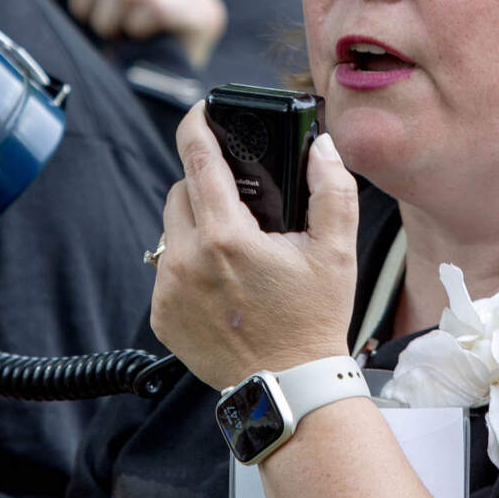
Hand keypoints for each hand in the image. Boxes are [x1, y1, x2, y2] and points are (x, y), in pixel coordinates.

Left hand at [149, 104, 359, 388]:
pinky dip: (188, 266)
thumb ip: (331, 189)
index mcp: (226, 236)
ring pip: (171, 230)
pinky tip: (221, 283)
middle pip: (181, 192)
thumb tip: (321, 147)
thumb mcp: (337, 251)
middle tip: (239, 206)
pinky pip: (166, 270)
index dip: (196, 125)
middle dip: (206, 187)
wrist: (290, 386)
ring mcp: (169, 289)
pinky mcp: (161, 315)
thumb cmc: (313, 320)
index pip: (198, 159)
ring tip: (233, 248)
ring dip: (195, 227)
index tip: (199, 110)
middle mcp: (188, 259)